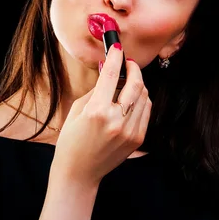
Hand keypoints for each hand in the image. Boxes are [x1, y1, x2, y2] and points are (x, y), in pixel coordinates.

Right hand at [51, 44, 151, 186]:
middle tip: (128, 63)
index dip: (115, 56)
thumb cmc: (72, 140)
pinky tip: (132, 98)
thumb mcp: (78, 110)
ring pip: (144, 96)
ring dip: (138, 84)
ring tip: (128, 82)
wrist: (79, 172)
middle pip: (136, 83)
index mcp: (97, 111)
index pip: (111, 74)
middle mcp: (116, 120)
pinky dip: (141, 99)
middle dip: (133, 68)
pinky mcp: (138, 138)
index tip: (116, 47)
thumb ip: (96, 88)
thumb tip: (108, 68)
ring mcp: (130, 130)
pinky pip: (146, 110)